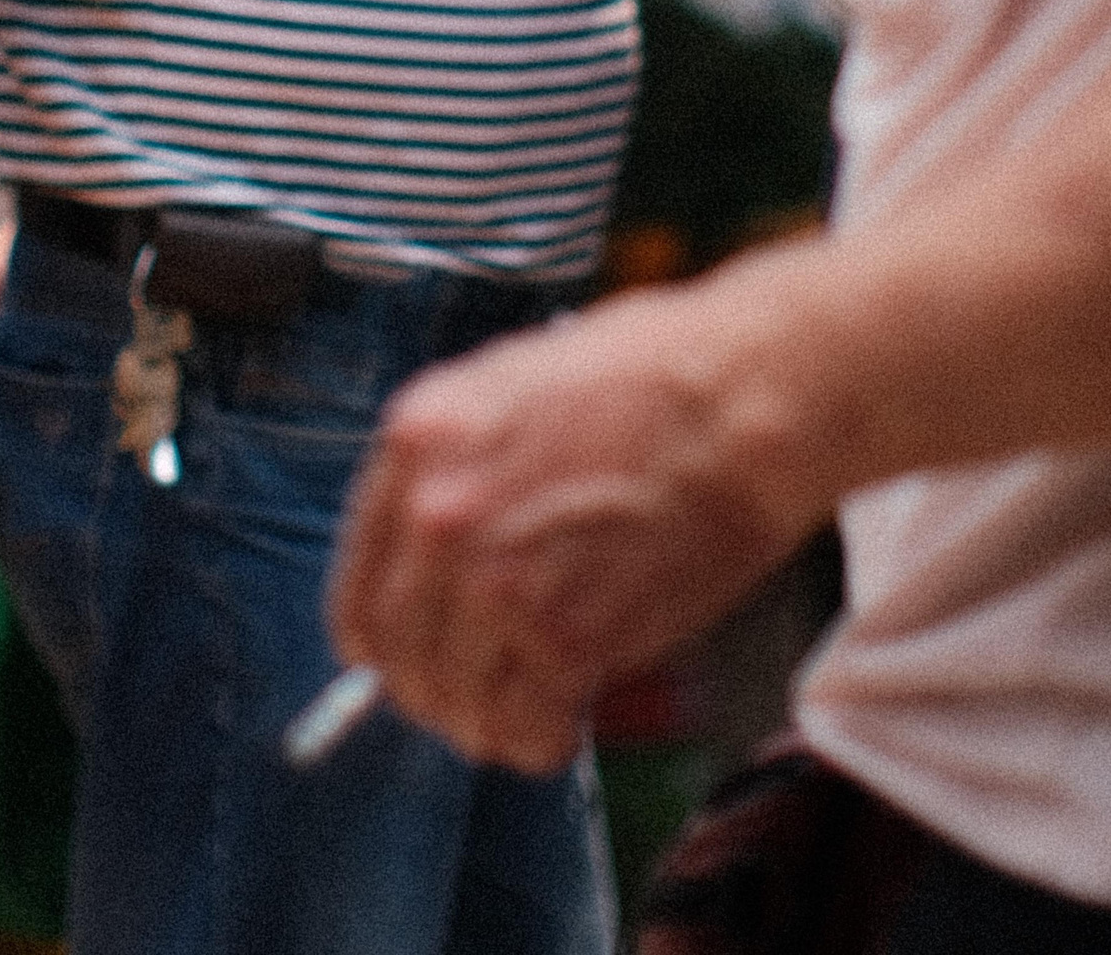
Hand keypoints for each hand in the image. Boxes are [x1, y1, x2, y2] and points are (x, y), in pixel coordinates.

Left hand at [327, 283, 816, 772]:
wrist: (751, 394)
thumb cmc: (667, 373)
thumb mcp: (526, 380)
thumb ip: (467, 460)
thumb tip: (441, 546)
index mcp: (423, 436)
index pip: (359, 587)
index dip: (385, 642)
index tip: (406, 663)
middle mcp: (440, 512)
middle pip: (401, 656)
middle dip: (436, 691)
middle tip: (478, 699)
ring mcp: (497, 578)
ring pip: (458, 701)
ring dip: (490, 720)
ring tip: (533, 710)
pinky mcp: (564, 634)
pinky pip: (527, 725)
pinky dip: (543, 738)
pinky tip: (568, 718)